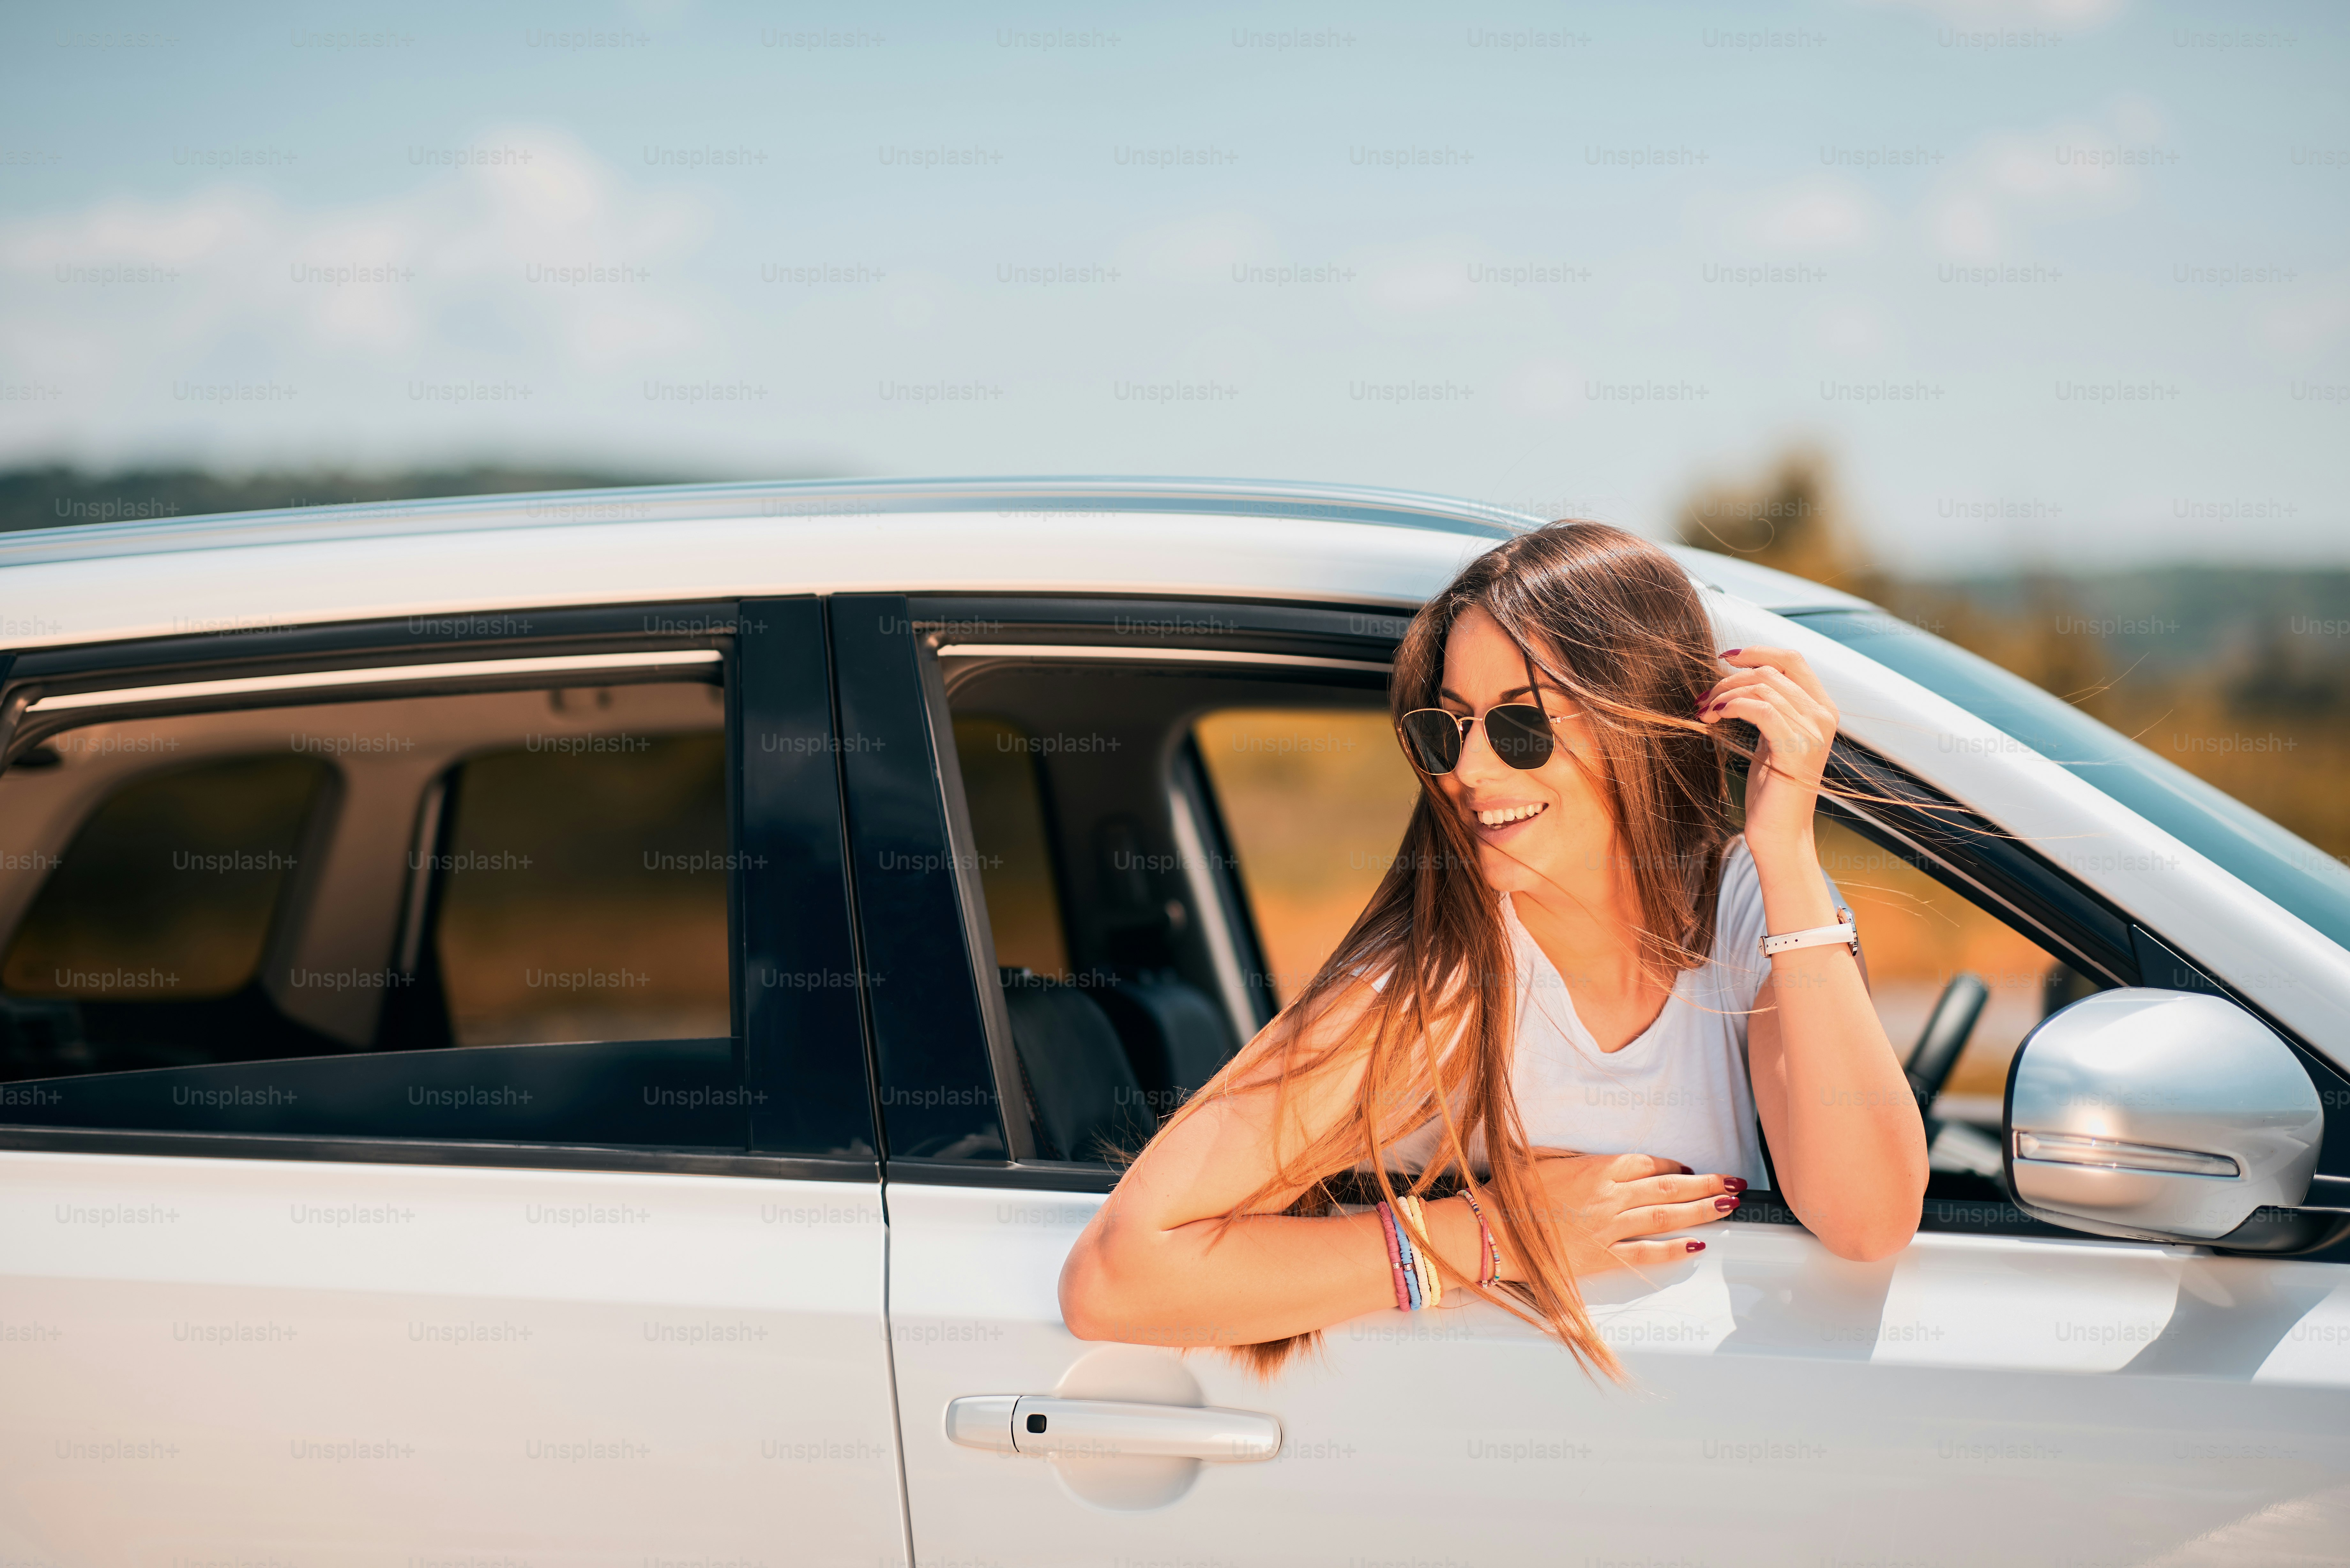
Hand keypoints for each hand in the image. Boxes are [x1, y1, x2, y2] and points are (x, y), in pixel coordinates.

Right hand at [1501, 1150, 1740, 1276]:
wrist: (1492, 1229)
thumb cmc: (1509, 1193)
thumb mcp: (1542, 1159)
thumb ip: (1575, 1158)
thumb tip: (1596, 1160)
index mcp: (1595, 1168)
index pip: (1647, 1164)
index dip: (1673, 1166)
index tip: (1690, 1169)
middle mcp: (1609, 1196)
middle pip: (1669, 1188)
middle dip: (1705, 1185)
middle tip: (1733, 1183)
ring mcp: (1608, 1227)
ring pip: (1666, 1217)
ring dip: (1701, 1211)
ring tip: (1728, 1206)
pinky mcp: (1602, 1257)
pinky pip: (1646, 1252)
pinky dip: (1673, 1249)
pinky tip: (1696, 1245)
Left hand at [1700, 645, 1838, 852]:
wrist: (1780, 832)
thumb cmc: (1771, 788)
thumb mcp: (1773, 738)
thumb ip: (1770, 707)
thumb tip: (1738, 676)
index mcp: (1822, 708)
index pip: (1793, 659)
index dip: (1757, 651)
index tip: (1723, 658)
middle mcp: (1823, 715)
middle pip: (1771, 670)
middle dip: (1730, 678)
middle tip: (1704, 698)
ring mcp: (1813, 730)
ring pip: (1762, 687)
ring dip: (1724, 694)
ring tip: (1704, 712)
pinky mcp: (1796, 747)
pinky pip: (1760, 709)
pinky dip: (1731, 706)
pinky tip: (1714, 717)